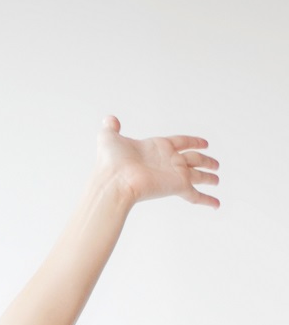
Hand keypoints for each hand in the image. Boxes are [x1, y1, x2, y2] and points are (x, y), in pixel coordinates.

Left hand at [94, 115, 219, 209]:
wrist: (114, 180)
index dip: (193, 141)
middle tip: (215, 164)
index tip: (204, 143)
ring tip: (216, 180)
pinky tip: (216, 205)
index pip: (181, 142)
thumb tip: (110, 119)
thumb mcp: (109, 138)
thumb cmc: (110, 162)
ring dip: (208, 177)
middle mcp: (168, 161)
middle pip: (193, 159)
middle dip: (205, 161)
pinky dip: (208, 200)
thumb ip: (111, 128)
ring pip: (198, 175)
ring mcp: (174, 175)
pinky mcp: (177, 187)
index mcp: (157, 147)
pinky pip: (196, 195)